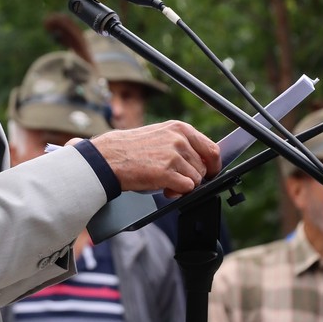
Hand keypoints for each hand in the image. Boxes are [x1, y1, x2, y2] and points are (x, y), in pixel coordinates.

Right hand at [69, 120, 220, 197]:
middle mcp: (179, 140)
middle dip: (192, 177)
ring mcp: (174, 156)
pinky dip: (177, 192)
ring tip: (164, 181)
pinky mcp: (167, 172)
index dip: (214, 165)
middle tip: (174, 178)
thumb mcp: (159, 136)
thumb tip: (203, 160)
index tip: (211, 173)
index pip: (212, 149)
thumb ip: (181, 144)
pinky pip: (186, 188)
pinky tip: (163, 187)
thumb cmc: (131, 148)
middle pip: (203, 168)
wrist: (108, 157)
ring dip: (182, 185)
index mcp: (179, 128)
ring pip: (195, 180)